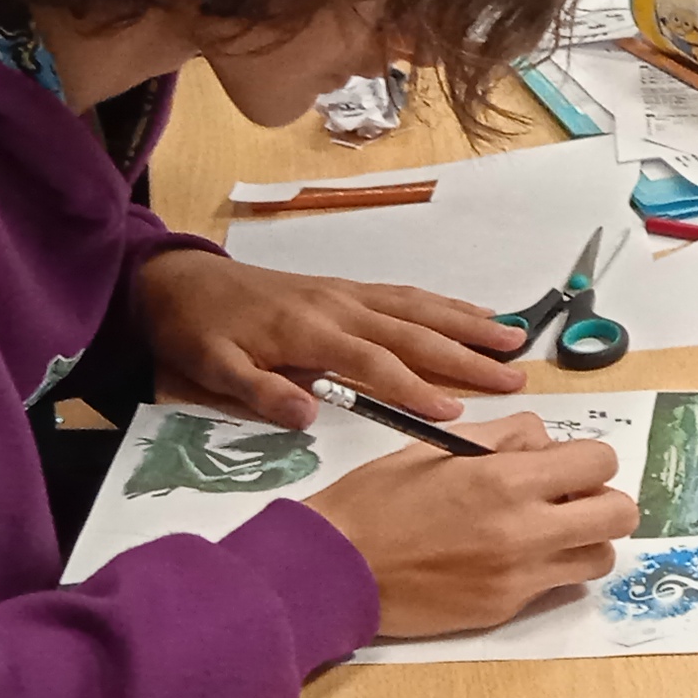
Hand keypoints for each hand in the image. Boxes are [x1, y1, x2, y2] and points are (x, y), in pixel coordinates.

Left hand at [131, 249, 522, 429]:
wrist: (182, 282)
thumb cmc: (199, 331)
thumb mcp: (213, 368)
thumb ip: (261, 392)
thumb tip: (308, 415)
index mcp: (309, 331)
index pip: (374, 363)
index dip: (414, 388)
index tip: (454, 413)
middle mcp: (340, 306)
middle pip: (414, 331)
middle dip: (467, 355)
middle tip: (514, 376)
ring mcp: (348, 294)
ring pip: (420, 307)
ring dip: (469, 323)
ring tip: (515, 339)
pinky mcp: (348, 289)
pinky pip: (407, 295)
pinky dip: (446, 304)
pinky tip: (474, 313)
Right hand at [303, 418, 637, 636]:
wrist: (335, 569)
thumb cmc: (378, 500)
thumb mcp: (438, 445)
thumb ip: (504, 436)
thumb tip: (545, 442)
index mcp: (506, 480)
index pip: (600, 461)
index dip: (587, 459)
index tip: (564, 464)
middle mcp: (523, 530)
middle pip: (619, 514)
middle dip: (602, 499)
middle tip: (568, 498)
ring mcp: (517, 577)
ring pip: (600, 558)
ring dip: (584, 540)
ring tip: (547, 531)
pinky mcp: (504, 609)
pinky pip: (555, 585)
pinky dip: (549, 569)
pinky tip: (510, 558)